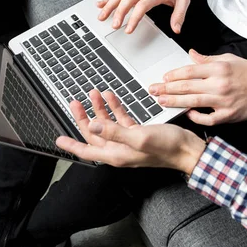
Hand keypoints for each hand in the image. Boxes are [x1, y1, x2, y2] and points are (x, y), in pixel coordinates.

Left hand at [56, 89, 205, 174]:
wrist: (188, 150)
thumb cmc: (167, 148)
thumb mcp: (137, 138)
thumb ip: (114, 132)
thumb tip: (92, 126)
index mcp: (116, 154)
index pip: (88, 150)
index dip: (71, 145)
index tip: (58, 140)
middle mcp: (120, 149)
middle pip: (94, 134)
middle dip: (83, 117)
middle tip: (75, 102)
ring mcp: (129, 141)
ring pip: (107, 125)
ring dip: (99, 109)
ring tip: (93, 93)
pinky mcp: (138, 134)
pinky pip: (121, 120)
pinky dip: (115, 108)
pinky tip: (111, 97)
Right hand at [95, 0, 191, 33]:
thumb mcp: (184, 0)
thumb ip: (179, 16)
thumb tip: (176, 29)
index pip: (141, 6)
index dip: (134, 18)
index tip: (128, 29)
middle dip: (118, 12)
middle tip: (114, 25)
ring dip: (109, 6)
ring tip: (101, 17)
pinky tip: (100, 5)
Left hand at [149, 50, 246, 125]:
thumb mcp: (228, 59)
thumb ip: (207, 59)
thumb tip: (190, 54)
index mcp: (218, 68)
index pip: (189, 71)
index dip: (173, 75)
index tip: (163, 78)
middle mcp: (219, 84)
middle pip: (187, 87)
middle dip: (166, 89)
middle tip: (152, 90)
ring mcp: (223, 101)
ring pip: (193, 102)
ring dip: (174, 102)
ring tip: (161, 101)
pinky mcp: (228, 116)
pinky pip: (207, 119)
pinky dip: (196, 117)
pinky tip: (187, 113)